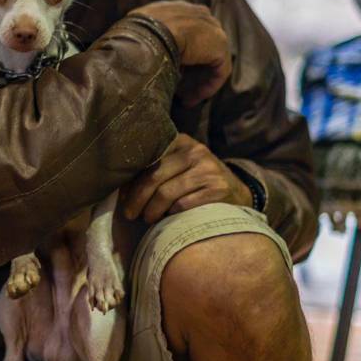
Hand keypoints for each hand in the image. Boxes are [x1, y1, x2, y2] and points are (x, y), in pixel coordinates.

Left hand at [121, 134, 251, 223]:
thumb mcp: (180, 167)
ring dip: (151, 210)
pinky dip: (171, 214)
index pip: (148, 158)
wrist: (238, 193)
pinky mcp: (218, 189)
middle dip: (137, 198)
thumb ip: (156, 169)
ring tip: (147, 219)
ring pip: (166, 192)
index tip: (123, 197)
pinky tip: (168, 219)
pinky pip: (183, 205)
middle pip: (154, 175)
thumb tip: (122, 188)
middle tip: (129, 214)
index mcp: (181, 141)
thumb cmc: (197, 182)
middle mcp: (195, 151)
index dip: (131, 180)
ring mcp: (208, 169)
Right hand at [127, 1, 230, 106]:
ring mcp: (210, 27)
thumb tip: (143, 61)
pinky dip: (207, 87)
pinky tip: (190, 100)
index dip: (179, 55)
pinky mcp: (219, 44)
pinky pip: (219, 70)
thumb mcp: (135, 35)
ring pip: (210, 59)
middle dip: (192, 69)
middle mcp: (195, 13)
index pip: (184, 31)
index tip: (168, 73)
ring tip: (185, 99)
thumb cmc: (132, 36)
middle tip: (179, 90)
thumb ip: (146, 42)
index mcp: (175, 9)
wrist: (146, 35)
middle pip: (201, 45)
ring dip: (198, 81)